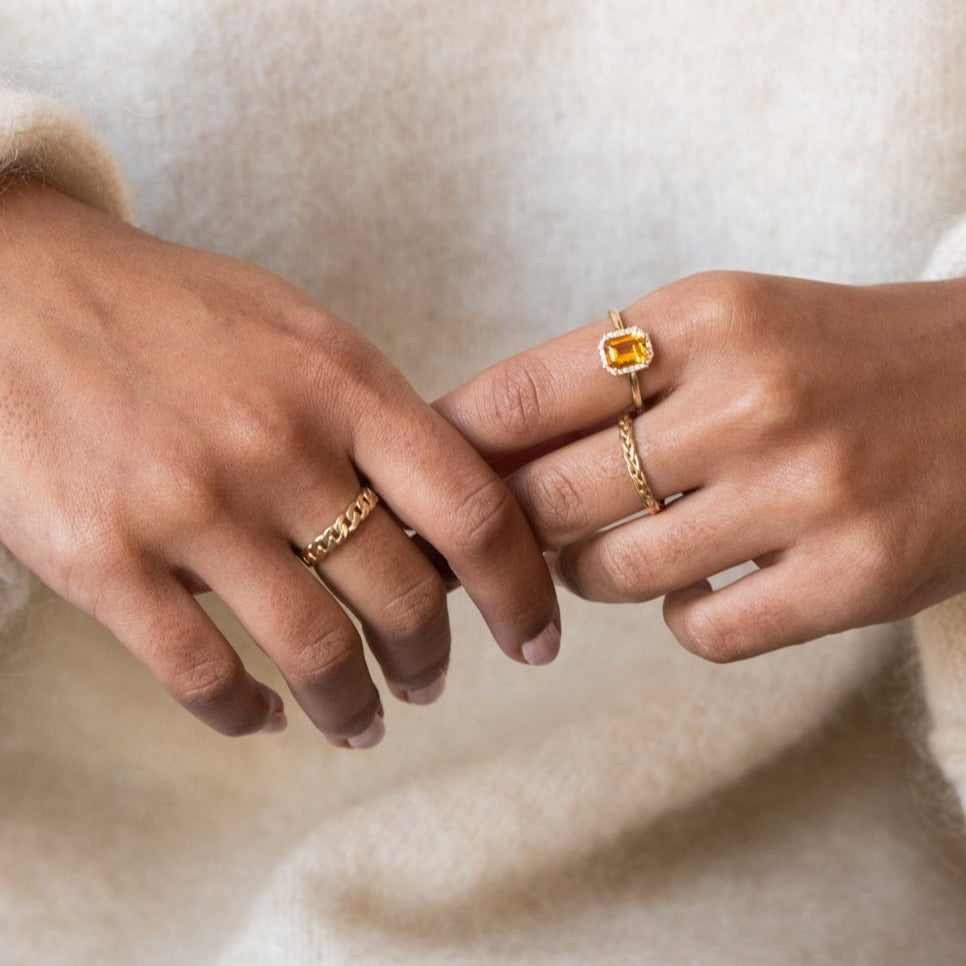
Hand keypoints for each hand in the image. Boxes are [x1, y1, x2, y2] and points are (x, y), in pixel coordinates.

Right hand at [0, 180, 558, 742]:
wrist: (13, 285)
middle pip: (402, 596)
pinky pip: (201, 673)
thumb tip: (443, 508)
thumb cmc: (168, 310)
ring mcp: (190, 506)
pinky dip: (244, 714)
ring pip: (313, 650)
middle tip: (430, 682)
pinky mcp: (102, 557)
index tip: (533, 637)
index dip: (519, 589)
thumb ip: (374, 413)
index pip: (473, 509)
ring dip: (352, 703)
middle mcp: (279, 446)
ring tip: (363, 719)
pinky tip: (262, 718)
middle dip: (430, 660)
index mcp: (342, 383)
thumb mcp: (296, 331)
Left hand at [437, 271, 965, 659]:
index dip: (452, 451)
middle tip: (509, 539)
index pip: (522, 395)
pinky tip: (703, 583)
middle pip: (548, 497)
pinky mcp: (854, 577)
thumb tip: (478, 452)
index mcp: (703, 318)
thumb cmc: (831, 357)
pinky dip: (680, 616)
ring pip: (610, 573)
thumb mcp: (723, 327)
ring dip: (591, 573)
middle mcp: (751, 397)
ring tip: (622, 547)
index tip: (417, 485)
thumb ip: (607, 380)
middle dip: (510, 530)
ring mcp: (806, 491)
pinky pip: (699, 629)